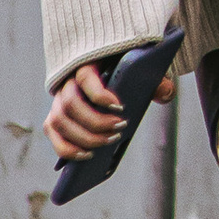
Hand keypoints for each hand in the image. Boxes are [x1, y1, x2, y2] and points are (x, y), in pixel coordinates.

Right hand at [44, 60, 175, 159]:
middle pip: (70, 103)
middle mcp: (67, 81)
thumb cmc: (127, 69)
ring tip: (108, 142)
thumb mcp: (144, 68)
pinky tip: (87, 155)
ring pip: (58, 121)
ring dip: (83, 137)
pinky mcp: (56, 115)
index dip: (99, 94)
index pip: (85, 77)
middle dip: (95, 121)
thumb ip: (156, 79)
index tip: (120, 107)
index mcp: (87, 62)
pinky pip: (53, 134)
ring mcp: (57, 99)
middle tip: (121, 128)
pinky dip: (67, 148)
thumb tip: (165, 94)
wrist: (109, 68)